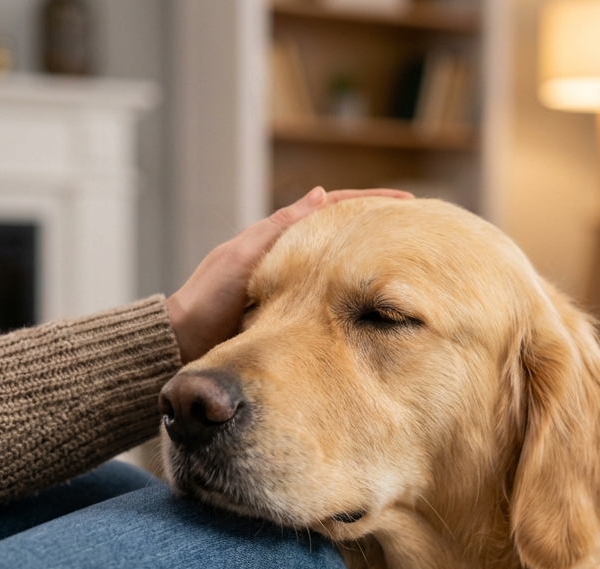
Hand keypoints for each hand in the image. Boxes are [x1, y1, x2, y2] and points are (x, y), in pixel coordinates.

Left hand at [166, 186, 412, 362]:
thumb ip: (281, 228)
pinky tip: (374, 297)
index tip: (406, 201)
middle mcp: (288, 257)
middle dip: (379, 229)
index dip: (370, 202)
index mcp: (278, 237)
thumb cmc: (206, 300)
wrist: (182, 342)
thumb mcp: (244, 257)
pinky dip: (355, 289)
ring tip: (405, 261)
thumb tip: (321, 194)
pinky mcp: (290, 313)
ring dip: (371, 260)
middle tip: (417, 229)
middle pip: (343, 235)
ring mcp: (291, 285)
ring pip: (340, 265)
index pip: (333, 209)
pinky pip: (331, 294)